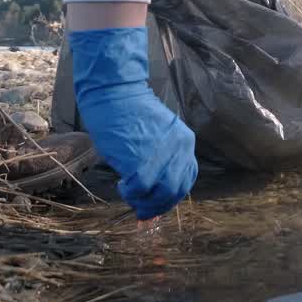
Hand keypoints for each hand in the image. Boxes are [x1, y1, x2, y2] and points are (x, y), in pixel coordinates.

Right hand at [68, 26, 197, 218]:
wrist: (115, 93)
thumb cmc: (130, 113)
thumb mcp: (157, 136)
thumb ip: (162, 158)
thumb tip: (153, 188)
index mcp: (186, 143)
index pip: (187, 180)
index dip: (171, 196)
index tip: (156, 202)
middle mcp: (181, 149)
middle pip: (176, 191)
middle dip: (157, 205)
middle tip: (140, 208)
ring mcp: (163, 155)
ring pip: (161, 193)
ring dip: (144, 201)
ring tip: (129, 194)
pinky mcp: (142, 158)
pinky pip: (140, 188)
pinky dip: (130, 193)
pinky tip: (121, 184)